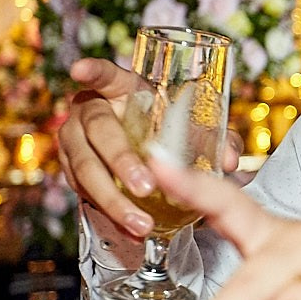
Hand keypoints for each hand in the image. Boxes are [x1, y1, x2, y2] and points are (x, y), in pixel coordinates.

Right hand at [58, 57, 245, 237]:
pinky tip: (130, 229)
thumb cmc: (169, 132)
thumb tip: (230, 160)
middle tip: (145, 186)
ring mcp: (74, 140)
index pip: (105, 75)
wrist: (145, 158)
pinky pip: (83, 192)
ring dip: (112, 198)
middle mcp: (90, 110)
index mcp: (120, 90)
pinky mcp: (70, 170)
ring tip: (140, 222)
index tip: (80, 70)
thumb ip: (218, 140)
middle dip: (121, 160)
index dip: (94, 72)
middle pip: (98, 130)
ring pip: (84, 168)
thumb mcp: (195, 130)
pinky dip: (109, 213)